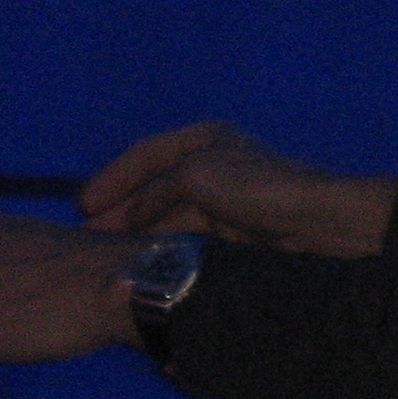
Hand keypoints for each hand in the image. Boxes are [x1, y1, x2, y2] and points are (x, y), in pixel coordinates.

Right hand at [80, 121, 395, 258]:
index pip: (145, 155)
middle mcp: (211, 163)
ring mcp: (223, 198)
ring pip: (169, 213)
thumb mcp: (194, 176)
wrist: (315, 222)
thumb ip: (156, 192)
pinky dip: (163, 242)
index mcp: (202, 139)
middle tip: (87, 236)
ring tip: (108, 252)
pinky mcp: (234, 231)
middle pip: (154, 185)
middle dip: (120, 208)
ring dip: (139, 229)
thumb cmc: (254, 186)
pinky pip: (187, 233)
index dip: (111, 178)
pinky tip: (145, 259)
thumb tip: (133, 216)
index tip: (82, 206)